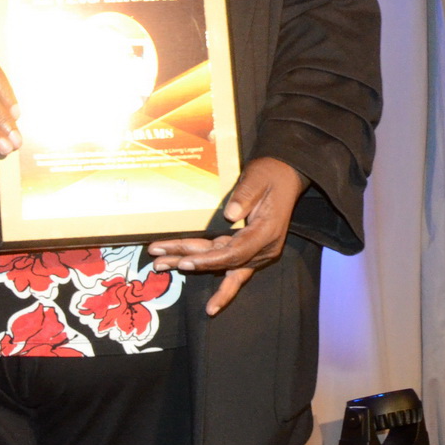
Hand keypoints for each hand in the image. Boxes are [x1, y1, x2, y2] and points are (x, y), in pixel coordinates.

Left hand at [147, 156, 307, 315]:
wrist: (285, 175)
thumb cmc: (271, 174)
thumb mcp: (258, 178)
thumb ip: (245, 195)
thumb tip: (229, 214)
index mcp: (267, 233)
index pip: (235, 253)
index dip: (209, 259)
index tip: (186, 261)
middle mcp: (263, 248)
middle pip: (223, 262)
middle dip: (191, 262)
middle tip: (159, 262)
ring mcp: (256, 250)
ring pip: (221, 264)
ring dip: (192, 264)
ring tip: (161, 264)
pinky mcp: (247, 247)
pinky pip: (226, 262)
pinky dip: (206, 265)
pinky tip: (185, 269)